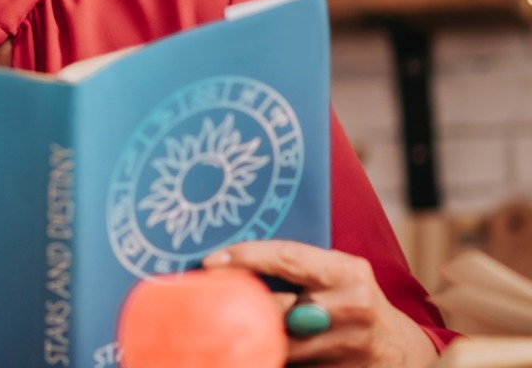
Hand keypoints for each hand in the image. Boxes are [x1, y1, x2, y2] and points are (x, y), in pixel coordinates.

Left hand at [203, 241, 436, 367]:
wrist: (406, 354)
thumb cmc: (357, 304)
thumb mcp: (341, 276)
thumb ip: (299, 269)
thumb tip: (232, 262)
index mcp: (347, 273)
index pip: (288, 257)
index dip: (246, 257)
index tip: (210, 263)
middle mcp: (350, 307)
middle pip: (275, 309)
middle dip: (242, 310)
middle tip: (208, 307)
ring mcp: (348, 347)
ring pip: (278, 347)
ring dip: (253, 343)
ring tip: (233, 336)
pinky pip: (291, 366)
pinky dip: (271, 360)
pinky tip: (259, 355)